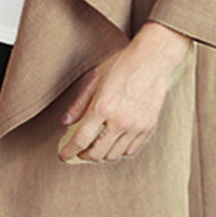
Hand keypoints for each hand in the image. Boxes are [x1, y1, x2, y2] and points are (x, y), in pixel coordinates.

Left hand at [58, 22, 191, 162]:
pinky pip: (131, 150)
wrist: (152, 60)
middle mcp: (119, 121)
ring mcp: (136, 126)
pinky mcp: (148, 127)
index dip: (69, 152)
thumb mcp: (94, 80)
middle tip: (79, 151)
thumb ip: (78, 104)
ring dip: (101, 155)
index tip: (63, 156)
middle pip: (97, 153)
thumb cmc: (122, 65)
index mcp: (102, 107)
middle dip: (84, 156)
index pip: (81, 140)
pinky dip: (119, 151)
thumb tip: (65, 122)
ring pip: (114, 155)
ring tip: (96, 146)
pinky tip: (114, 142)